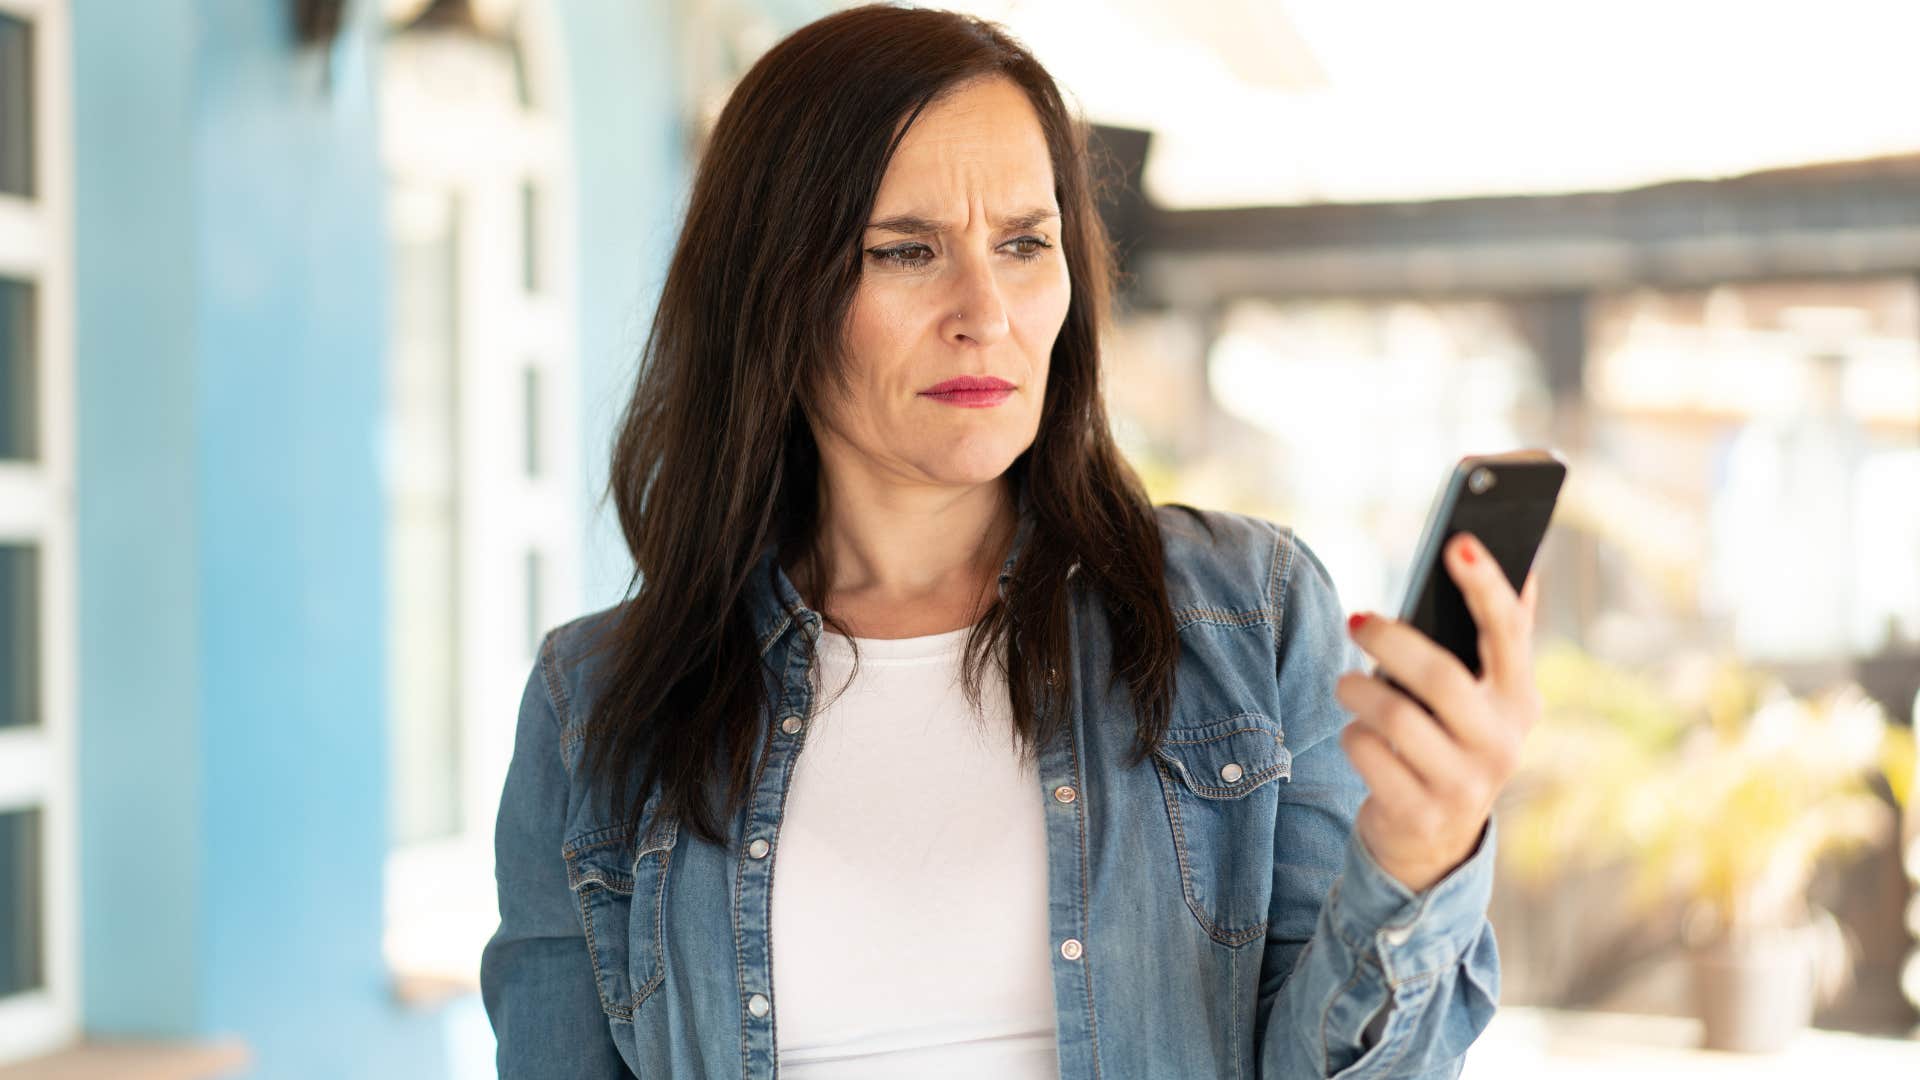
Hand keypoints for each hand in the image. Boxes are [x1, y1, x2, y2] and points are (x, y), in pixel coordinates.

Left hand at [1334, 532, 1542, 893]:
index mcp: (1519, 699)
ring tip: (1346, 686)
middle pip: (1439, 675)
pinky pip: (1368, 752)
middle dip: (1389, 640)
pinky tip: (1358, 736)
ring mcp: (1464, 783)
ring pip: (1394, 715)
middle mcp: (1502, 742)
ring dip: (1357, 691)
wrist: (1434, 838)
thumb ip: (1497, 639)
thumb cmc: (1451, 740)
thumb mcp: (1482, 696)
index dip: (1484, 586)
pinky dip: (1352, 736)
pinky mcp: (1420, 813)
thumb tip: (1525, 565)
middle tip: (1355, 619)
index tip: (1458, 542)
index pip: (1508, 632)